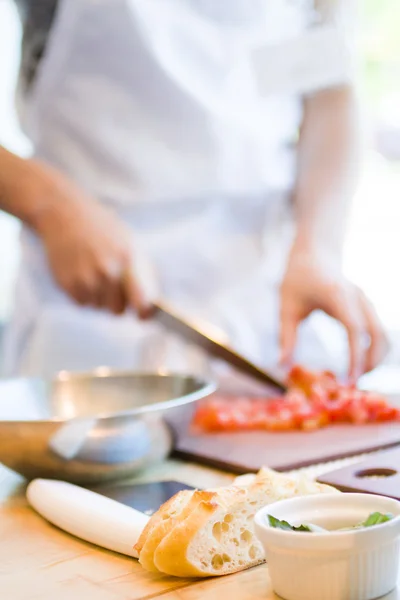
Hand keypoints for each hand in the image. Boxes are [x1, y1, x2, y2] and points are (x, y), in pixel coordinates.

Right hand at [28, 160, 151, 315]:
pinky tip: (81, 274)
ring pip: (99, 307)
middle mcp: (107, 272)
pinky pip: (82, 303)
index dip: (144, 312)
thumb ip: (142, 273)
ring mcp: (86, 279)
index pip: (142, 302)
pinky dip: (83, 294)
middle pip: (118, 311)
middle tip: (113, 284)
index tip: (143, 314)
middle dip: (118, 302)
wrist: (65, 215)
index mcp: (128, 260)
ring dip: (99, 297)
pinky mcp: (67, 284)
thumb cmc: (103, 230)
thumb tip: (152, 305)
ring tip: (94, 273)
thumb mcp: (130, 244)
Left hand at [279, 247, 387, 379]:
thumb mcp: (286, 306)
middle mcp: (357, 297)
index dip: (356, 355)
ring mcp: (365, 301)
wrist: (315, 253)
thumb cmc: (298, 278)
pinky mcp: (367, 306)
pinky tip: (358, 364)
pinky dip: (374, 349)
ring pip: (382, 333)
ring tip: (355, 377)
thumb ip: (286, 336)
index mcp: (337, 295)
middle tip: (353, 384)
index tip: (349, 378)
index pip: (355, 329)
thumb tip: (281, 365)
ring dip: (375, 357)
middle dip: (370, 361)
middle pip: (377, 334)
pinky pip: (378, 330)